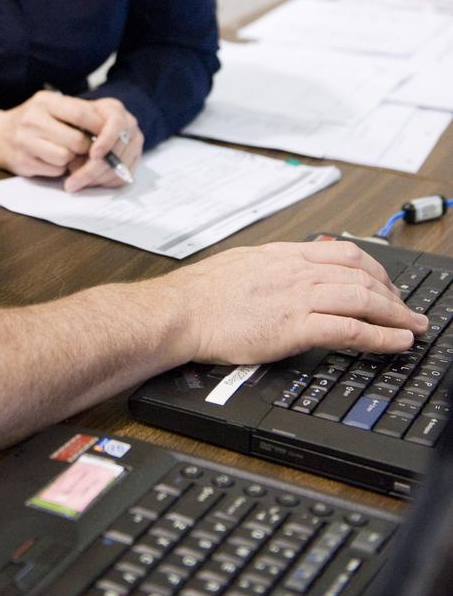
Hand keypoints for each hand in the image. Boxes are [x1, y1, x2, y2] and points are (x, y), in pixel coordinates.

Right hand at [0, 92, 142, 188]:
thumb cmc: (33, 121)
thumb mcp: (51, 107)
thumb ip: (77, 112)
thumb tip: (111, 126)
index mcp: (45, 101)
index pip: (81, 114)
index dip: (100, 127)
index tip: (111, 135)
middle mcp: (33, 118)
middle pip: (77, 140)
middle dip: (87, 148)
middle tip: (88, 149)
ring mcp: (25, 141)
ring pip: (66, 157)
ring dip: (72, 160)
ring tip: (66, 154)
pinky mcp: (22, 162)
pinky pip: (54, 171)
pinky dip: (58, 170)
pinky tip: (52, 161)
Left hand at [61, 96, 143, 191]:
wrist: (83, 128)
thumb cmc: (73, 123)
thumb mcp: (70, 122)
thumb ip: (74, 136)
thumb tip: (74, 161)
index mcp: (113, 109)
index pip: (117, 124)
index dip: (106, 141)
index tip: (93, 155)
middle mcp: (128, 125)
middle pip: (119, 150)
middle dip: (95, 169)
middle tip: (72, 181)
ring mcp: (134, 143)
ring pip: (120, 168)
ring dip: (97, 179)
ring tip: (75, 182)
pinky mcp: (134, 160)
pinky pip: (122, 177)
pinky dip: (104, 183)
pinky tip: (87, 182)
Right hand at [163, 239, 427, 363]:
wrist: (181, 311)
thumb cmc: (201, 294)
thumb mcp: (242, 264)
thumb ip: (271, 267)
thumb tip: (286, 272)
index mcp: (284, 255)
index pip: (344, 252)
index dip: (375, 268)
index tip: (387, 283)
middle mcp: (296, 271)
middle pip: (361, 275)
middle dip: (393, 293)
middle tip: (409, 310)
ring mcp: (297, 298)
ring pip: (362, 298)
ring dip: (395, 314)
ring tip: (413, 327)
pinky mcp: (294, 327)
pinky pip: (349, 330)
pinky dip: (379, 336)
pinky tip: (396, 342)